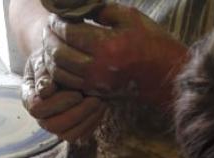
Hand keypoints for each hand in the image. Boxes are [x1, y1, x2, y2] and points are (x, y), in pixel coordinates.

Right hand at [22, 48, 106, 141]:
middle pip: (52, 125)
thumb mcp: (46, 57)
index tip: (77, 93)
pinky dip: (92, 123)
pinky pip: (80, 136)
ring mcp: (55, 124)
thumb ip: (43, 72)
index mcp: (30, 96)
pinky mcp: (70, 130)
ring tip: (99, 102)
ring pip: (67, 134)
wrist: (70, 61)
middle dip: (76, 113)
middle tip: (94, 99)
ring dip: (86, 119)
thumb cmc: (55, 58)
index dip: (57, 103)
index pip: (37, 108)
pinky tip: (100, 108)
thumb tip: (45, 90)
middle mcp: (40, 115)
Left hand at [43, 4, 187, 105]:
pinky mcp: (96, 92)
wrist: (165, 75)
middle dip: (49, 39)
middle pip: (59, 54)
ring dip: (50, 57)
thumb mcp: (130, 17)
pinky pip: (68, 83)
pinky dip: (59, 71)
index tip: (54, 17)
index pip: (69, 33)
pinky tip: (60, 60)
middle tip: (48, 30)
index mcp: (106, 45)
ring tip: (51, 43)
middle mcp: (97, 67)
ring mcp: (95, 83)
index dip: (57, 23)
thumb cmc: (151, 42)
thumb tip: (78, 8)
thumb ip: (102, 10)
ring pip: (60, 72)